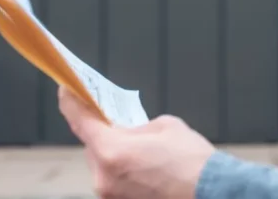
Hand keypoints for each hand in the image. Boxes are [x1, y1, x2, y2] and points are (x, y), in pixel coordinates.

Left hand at [58, 86, 215, 198]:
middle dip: (104, 132)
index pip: (81, 121)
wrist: (210, 193)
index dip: (71, 102)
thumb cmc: (192, 161)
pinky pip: (114, 180)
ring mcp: (110, 195)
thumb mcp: (165, 127)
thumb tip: (130, 131)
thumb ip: (138, 126)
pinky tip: (145, 166)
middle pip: (93, 146)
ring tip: (140, 148)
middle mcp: (104, 176)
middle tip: (116, 120)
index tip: (66, 90)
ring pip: (104, 165)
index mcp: (112, 150)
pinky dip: (123, 169)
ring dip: (115, 153)